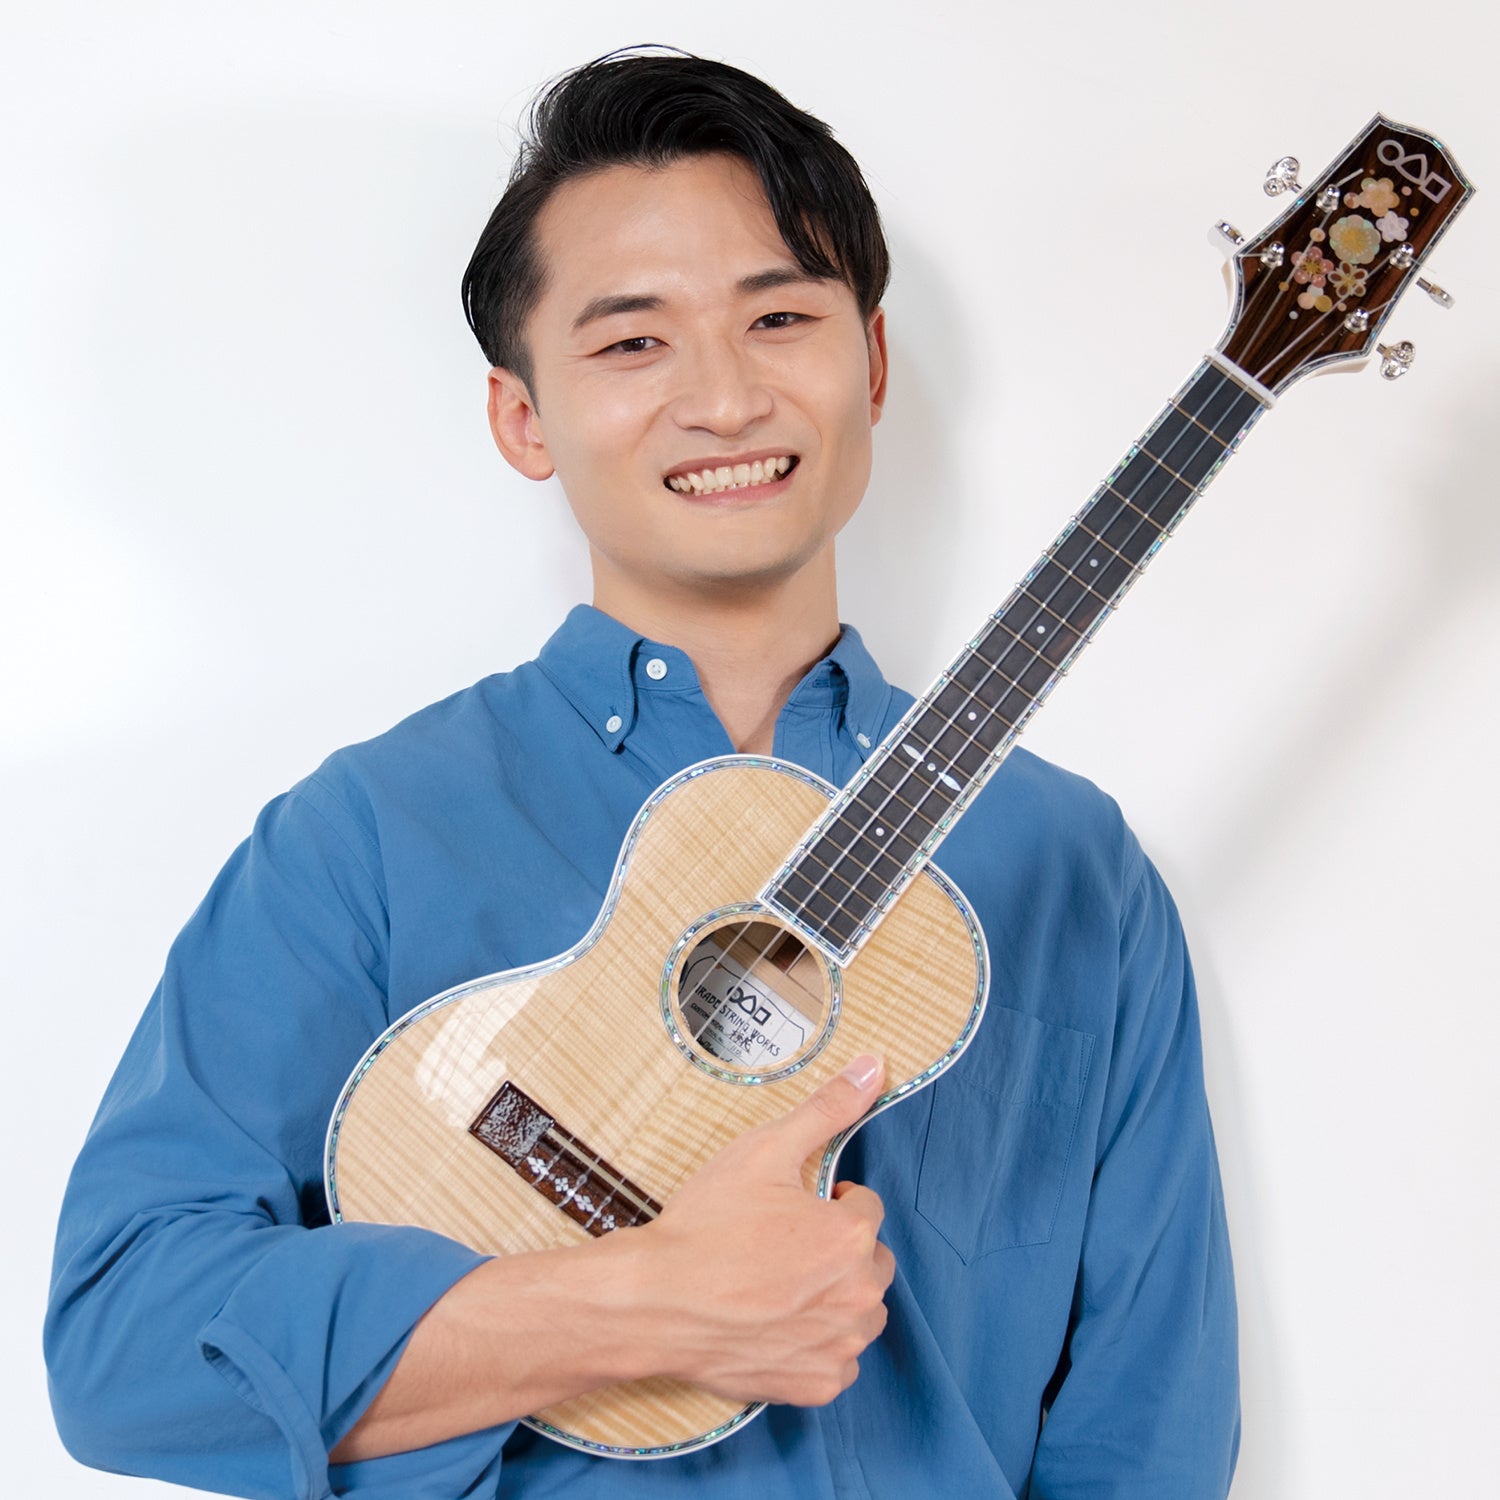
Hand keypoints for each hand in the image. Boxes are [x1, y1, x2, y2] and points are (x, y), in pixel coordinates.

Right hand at [634, 1053, 895, 1406]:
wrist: (653, 1301)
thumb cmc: (705, 1225)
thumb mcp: (763, 1150)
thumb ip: (826, 1108)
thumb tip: (875, 1064)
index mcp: (852, 1235)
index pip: (865, 1206)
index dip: (827, 1202)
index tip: (789, 1208)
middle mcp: (859, 1295)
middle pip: (871, 1260)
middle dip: (838, 1249)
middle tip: (781, 1245)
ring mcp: (839, 1346)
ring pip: (860, 1312)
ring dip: (835, 1297)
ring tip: (779, 1283)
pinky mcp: (817, 1384)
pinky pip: (838, 1360)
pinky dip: (817, 1344)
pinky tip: (775, 1324)